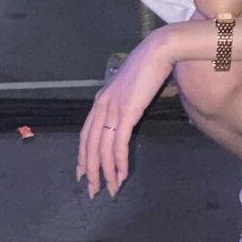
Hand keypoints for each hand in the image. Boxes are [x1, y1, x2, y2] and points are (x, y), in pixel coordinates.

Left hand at [76, 28, 173, 198]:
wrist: (158, 51)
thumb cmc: (148, 65)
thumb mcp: (129, 86)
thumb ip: (123, 100)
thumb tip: (127, 114)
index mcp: (100, 100)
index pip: (85, 134)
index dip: (83, 156)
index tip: (83, 174)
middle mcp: (101, 106)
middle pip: (90, 146)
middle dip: (91, 171)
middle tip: (94, 191)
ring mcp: (113, 109)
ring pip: (103, 149)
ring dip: (107, 171)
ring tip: (112, 188)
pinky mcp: (127, 112)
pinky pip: (118, 144)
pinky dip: (119, 162)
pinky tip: (122, 173)